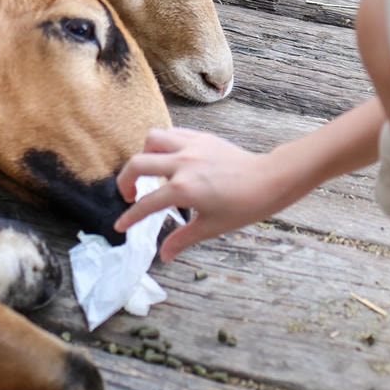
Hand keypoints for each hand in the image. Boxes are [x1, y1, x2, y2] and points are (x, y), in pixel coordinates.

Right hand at [115, 127, 288, 259]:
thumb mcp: (210, 226)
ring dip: (144, 154)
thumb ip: (182, 239)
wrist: (268, 181)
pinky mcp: (201, 137)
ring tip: (149, 170)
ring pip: (152, 139)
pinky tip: (168, 158)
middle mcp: (182, 164)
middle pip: (138, 164)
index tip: (120, 226)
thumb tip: (164, 256)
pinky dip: (163, 144)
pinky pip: (171, 133)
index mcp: (183, 189)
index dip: (130, 217)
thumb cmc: (242, 206)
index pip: (146, 204)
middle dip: (125, 181)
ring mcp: (191, 147)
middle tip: (130, 195)